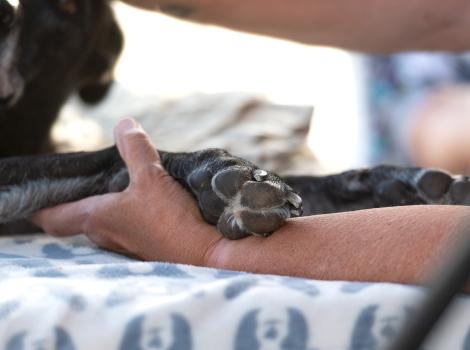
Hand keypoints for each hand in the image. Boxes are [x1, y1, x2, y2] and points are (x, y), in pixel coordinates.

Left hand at [32, 118, 222, 264]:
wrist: (203, 253)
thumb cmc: (171, 220)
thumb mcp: (151, 176)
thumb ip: (135, 148)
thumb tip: (123, 124)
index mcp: (97, 218)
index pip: (54, 216)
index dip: (40, 206)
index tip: (33, 198)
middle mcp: (105, 235)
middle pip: (80, 217)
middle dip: (80, 199)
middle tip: (86, 177)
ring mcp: (125, 244)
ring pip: (105, 222)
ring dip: (106, 206)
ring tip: (118, 184)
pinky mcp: (144, 246)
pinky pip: (126, 227)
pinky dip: (127, 213)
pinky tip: (143, 202)